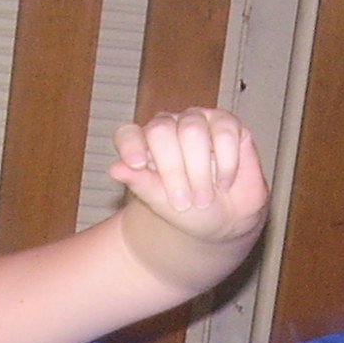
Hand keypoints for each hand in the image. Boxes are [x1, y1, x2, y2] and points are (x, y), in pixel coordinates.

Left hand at [109, 107, 267, 246]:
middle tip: (182, 202)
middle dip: (172, 170)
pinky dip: (225, 163)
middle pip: (162, 131)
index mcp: (145, 144)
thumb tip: (114, 168)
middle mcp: (170, 126)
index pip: (129, 133)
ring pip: (193, 130)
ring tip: (203, 198)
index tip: (137, 164)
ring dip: (199, 171)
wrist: (225, 221)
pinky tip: (224, 182)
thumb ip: (141, 183)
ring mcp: (199, 121)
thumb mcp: (162, 203)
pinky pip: (225, 132)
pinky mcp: (228, 124)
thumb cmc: (189, 210)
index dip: (130, 145)